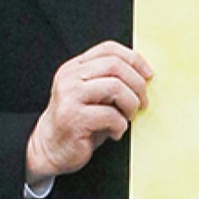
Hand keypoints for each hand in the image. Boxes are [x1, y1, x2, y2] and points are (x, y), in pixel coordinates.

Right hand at [25, 40, 153, 184]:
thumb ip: (110, 80)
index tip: (148, 75)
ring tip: (129, 117)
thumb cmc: (79, 122)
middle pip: (115, 65)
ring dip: (131, 104)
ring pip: (115, 87)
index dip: (134, 59)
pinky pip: (110, 115)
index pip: (109, 49)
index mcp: (75, 68)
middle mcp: (69, 78)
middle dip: (137, 84)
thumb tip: (144, 76)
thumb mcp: (94, 95)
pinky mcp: (72, 118)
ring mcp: (69, 97)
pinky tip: (115, 132)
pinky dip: (121, 125)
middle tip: (143, 102)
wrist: (50, 149)